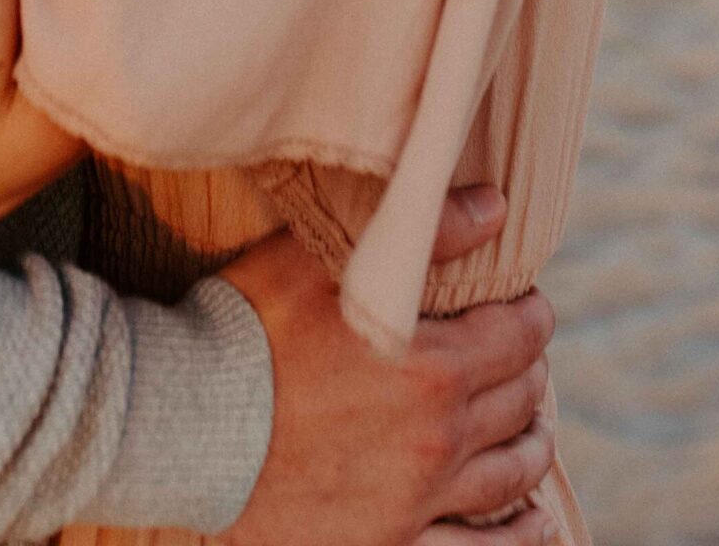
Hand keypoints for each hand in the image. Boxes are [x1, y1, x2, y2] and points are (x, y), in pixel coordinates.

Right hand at [218, 194, 557, 545]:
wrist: (185, 427)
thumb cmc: (248, 330)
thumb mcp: (321, 258)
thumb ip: (422, 232)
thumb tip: (496, 207)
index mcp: (432, 369)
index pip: (519, 336)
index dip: (530, 313)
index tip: (525, 302)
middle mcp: (437, 440)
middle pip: (519, 400)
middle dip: (528, 367)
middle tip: (521, 352)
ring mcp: (416, 503)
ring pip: (510, 475)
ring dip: (532, 442)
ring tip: (533, 425)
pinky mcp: (390, 545)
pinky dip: (519, 537)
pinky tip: (534, 522)